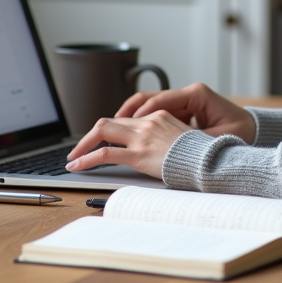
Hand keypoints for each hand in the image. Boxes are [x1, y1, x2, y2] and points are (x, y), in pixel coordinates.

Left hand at [64, 111, 191, 178]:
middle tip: (79, 149)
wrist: (209, 161)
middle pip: (108, 122)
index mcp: (158, 116)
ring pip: (102, 132)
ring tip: (73, 159)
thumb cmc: (200, 155)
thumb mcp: (182, 139)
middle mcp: (147, 122)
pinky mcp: (137, 154)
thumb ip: (166, 138)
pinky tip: (77, 166)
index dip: (109, 131)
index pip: (125, 120)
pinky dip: (86, 158)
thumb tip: (156, 149)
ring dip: (83, 145)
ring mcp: (141, 137)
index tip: (101, 141)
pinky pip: (104, 153)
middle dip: (90, 136)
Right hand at [116, 82, 255, 143]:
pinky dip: (141, 123)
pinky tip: (130, 135)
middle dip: (126, 113)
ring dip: (129, 118)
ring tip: (111, 132)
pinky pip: (156, 114)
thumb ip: (192, 141)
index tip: (123, 125)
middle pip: (149, 98)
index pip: (159, 101)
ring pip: (149, 105)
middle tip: (106, 127)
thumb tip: (169, 148)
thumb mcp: (216, 139)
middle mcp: (187, 94)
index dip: (139, 114)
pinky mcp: (183, 111)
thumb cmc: (239, 132)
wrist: (254, 129)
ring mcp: (184, 101)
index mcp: (196, 95)